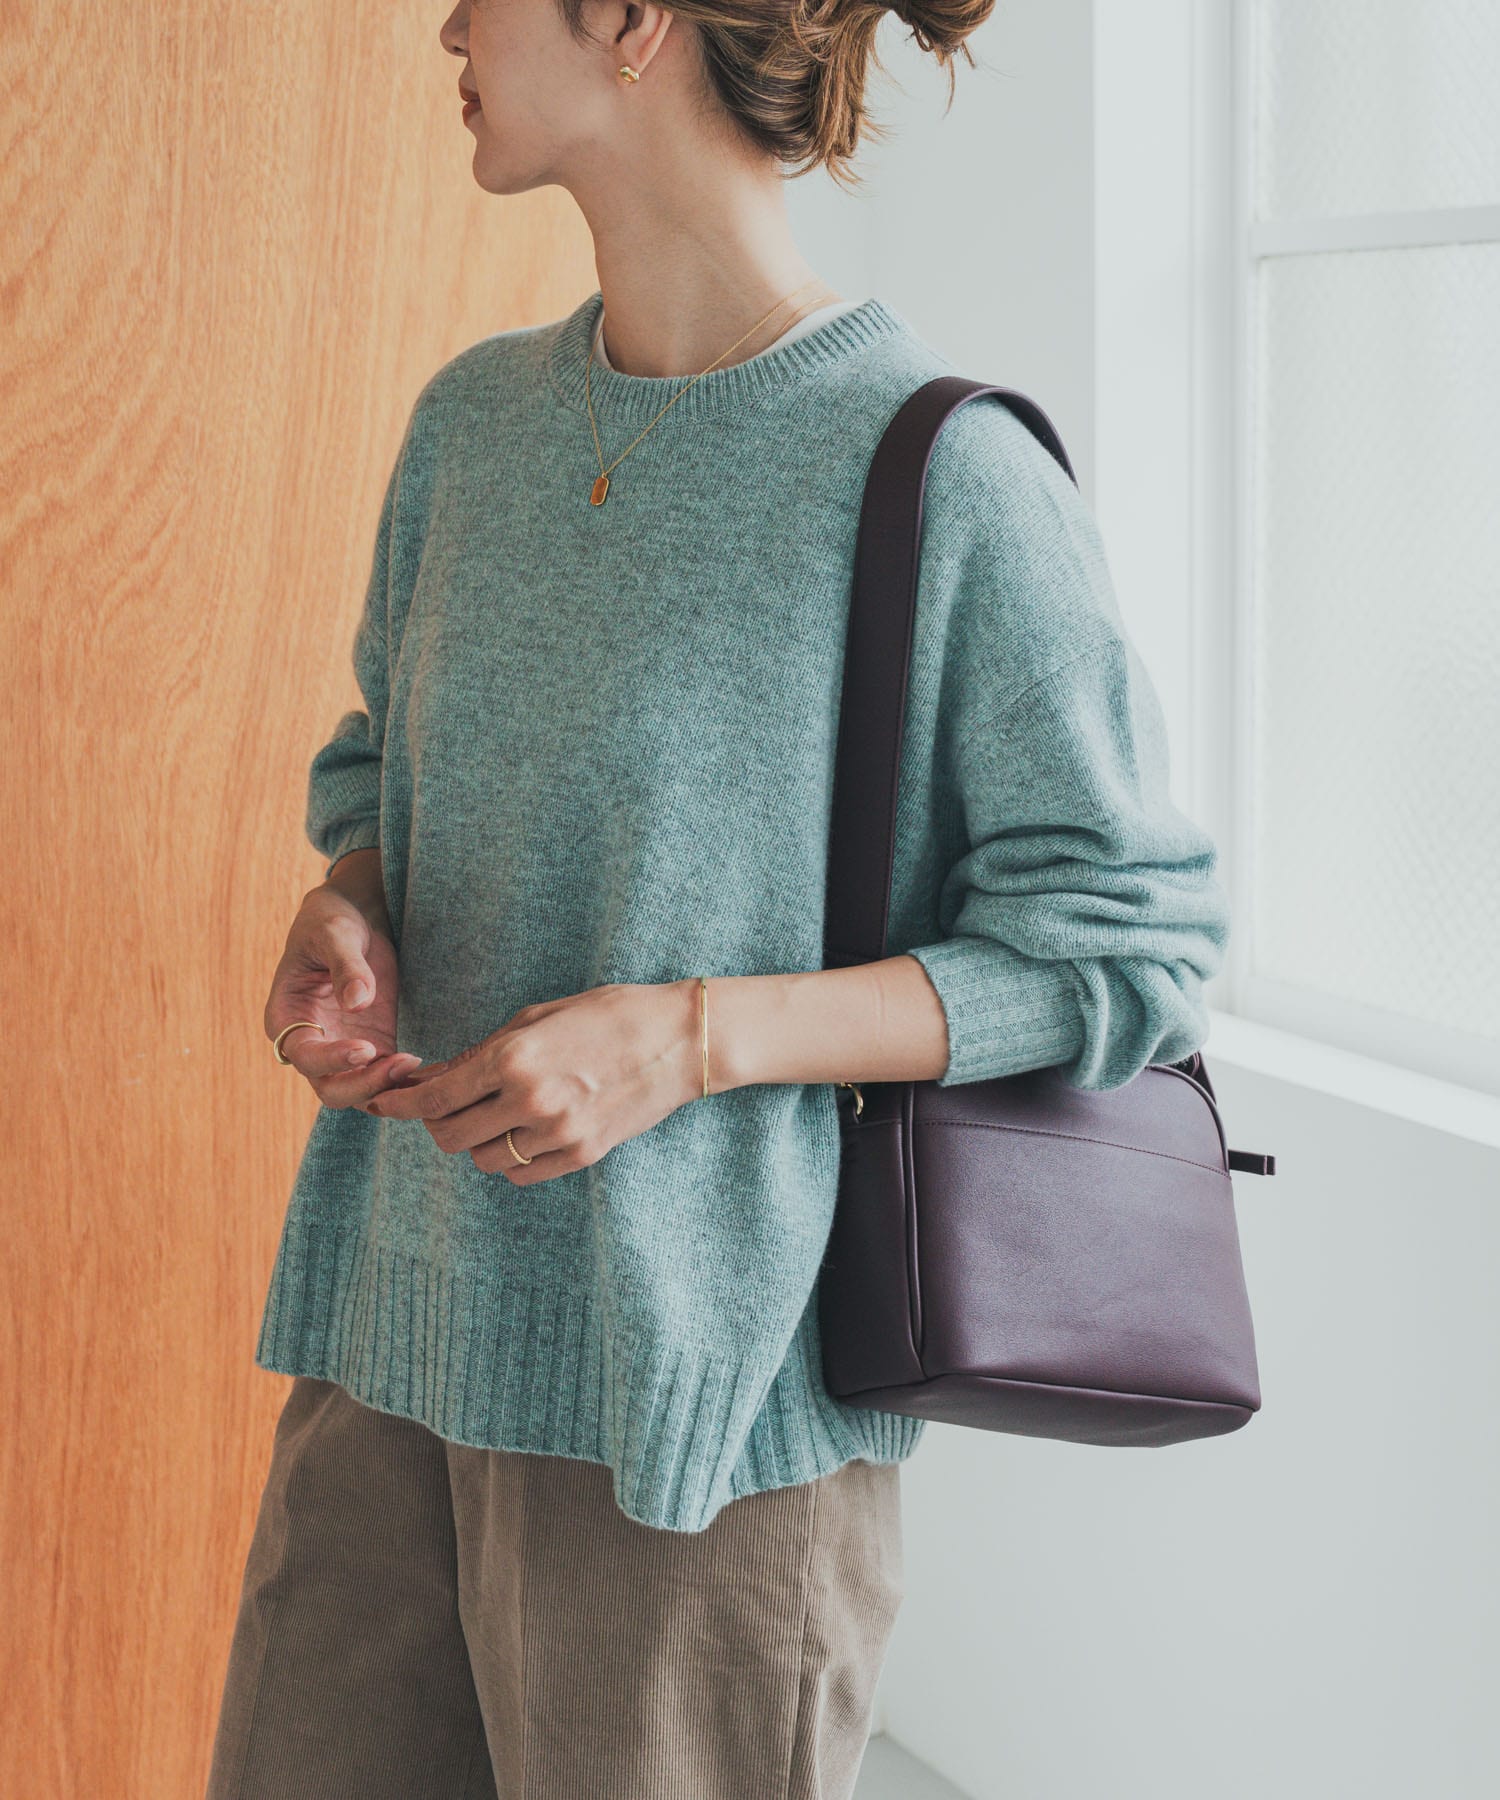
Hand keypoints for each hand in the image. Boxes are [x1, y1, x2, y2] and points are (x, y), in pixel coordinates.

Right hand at [265, 884, 421, 1107]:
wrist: (354, 918)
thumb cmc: (332, 921)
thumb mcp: (335, 934)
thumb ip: (346, 966)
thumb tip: (357, 1002)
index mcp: (286, 1019)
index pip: (305, 1057)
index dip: (332, 1060)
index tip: (365, 1048)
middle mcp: (312, 1045)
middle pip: (331, 1089)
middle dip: (365, 1085)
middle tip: (401, 1063)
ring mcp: (343, 1052)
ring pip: (361, 1093)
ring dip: (389, 1089)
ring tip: (419, 1065)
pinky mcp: (375, 1048)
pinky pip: (388, 1079)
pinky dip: (407, 1082)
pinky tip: (432, 1070)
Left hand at [364, 979, 702, 1185]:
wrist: (679, 1040)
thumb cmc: (608, 1014)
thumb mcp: (537, 1018)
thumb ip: (483, 1052)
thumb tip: (434, 1077)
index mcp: (514, 1058)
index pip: (435, 1097)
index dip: (400, 1104)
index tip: (383, 1103)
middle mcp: (530, 1100)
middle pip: (452, 1137)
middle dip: (436, 1124)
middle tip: (441, 1108)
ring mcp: (558, 1133)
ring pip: (486, 1160)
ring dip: (477, 1142)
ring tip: (491, 1116)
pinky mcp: (581, 1155)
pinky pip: (522, 1175)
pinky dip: (511, 1159)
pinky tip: (521, 1133)